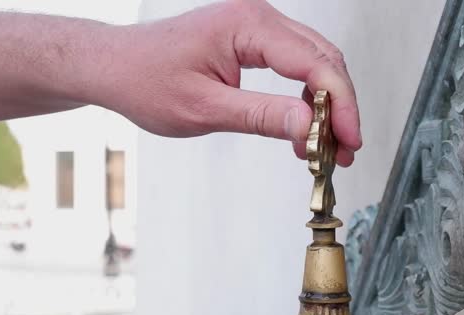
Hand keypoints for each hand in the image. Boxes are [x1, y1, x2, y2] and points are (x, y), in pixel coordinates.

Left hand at [94, 0, 360, 165]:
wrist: (115, 66)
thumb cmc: (146, 81)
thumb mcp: (205, 109)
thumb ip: (262, 116)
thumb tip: (309, 127)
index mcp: (247, 25)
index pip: (314, 64)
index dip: (340, 104)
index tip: (349, 140)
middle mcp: (258, 16)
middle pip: (323, 59)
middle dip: (340, 107)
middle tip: (346, 149)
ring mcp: (257, 26)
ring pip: (315, 63)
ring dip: (327, 104)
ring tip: (328, 148)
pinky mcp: (253, 40)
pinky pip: (296, 65)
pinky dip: (306, 98)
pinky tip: (304, 130)